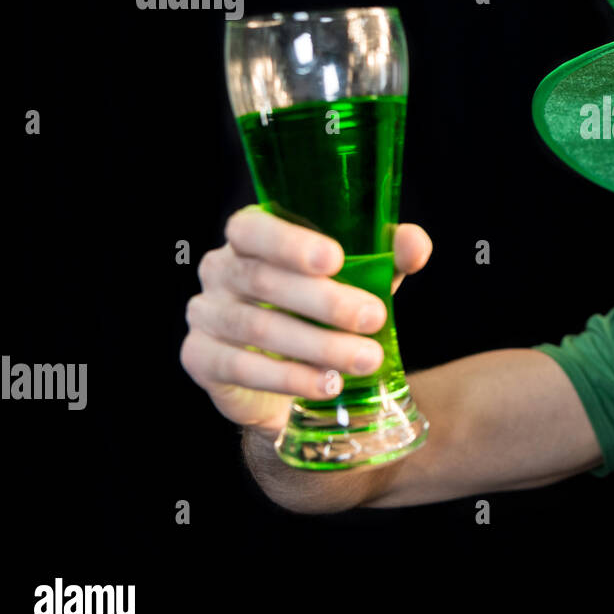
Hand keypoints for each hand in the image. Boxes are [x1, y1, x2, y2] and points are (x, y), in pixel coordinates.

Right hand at [180, 205, 433, 442]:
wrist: (285, 375)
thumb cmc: (322, 309)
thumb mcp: (360, 278)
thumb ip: (387, 256)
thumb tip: (414, 243)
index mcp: (250, 236)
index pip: (253, 228)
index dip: (290, 243)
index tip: (336, 259)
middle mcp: (219, 269)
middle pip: (263, 279)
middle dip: (325, 302)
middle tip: (373, 318)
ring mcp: (205, 313)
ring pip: (259, 327)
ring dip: (318, 346)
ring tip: (365, 359)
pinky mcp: (200, 357)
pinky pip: (242, 367)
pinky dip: (289, 377)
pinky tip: (327, 385)